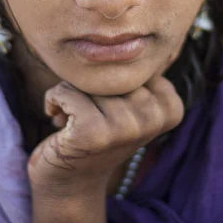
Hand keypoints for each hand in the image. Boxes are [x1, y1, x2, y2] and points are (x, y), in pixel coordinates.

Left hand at [28, 75, 183, 196]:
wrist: (69, 184)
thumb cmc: (96, 134)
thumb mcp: (126, 104)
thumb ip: (135, 76)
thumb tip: (133, 38)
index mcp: (169, 109)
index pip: (133, 62)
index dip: (112, 79)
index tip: (110, 107)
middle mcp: (151, 119)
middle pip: (109, 70)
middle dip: (89, 86)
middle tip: (90, 115)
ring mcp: (124, 128)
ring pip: (85, 80)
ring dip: (70, 96)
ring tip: (76, 120)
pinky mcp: (94, 133)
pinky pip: (66, 92)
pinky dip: (53, 101)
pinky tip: (58, 122)